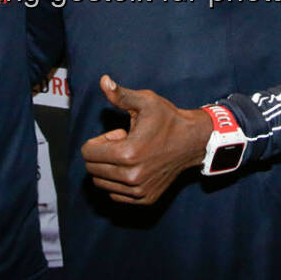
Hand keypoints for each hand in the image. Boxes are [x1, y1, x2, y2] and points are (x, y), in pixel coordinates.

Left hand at [80, 76, 212, 204]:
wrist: (193, 142)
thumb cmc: (168, 120)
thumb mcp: (145, 102)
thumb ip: (120, 94)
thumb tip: (103, 80)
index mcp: (127, 154)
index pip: (87, 153)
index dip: (100, 140)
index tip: (119, 134)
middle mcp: (132, 177)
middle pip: (92, 169)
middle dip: (103, 154)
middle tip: (125, 143)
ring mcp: (138, 191)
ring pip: (101, 183)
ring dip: (110, 168)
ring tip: (131, 156)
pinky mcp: (145, 198)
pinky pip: (115, 194)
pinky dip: (118, 181)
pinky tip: (136, 167)